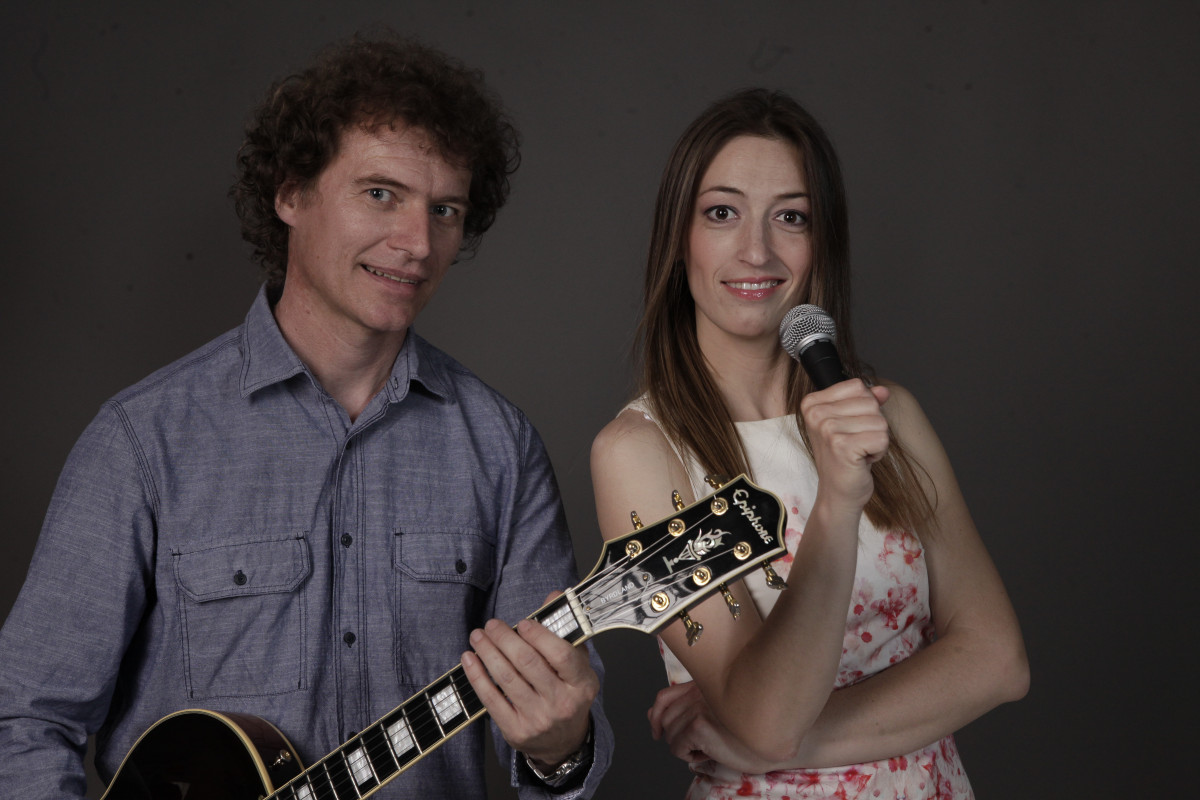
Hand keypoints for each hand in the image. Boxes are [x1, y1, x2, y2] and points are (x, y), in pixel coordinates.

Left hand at [460, 592, 597, 765]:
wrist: (563, 741)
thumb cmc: (568, 693)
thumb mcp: (577, 664)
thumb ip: (564, 630)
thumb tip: (553, 596)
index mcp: (581, 684)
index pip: (561, 655)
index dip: (540, 636)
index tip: (523, 622)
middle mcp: (561, 703)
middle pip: (528, 664)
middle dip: (506, 639)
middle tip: (492, 624)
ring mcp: (538, 719)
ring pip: (507, 679)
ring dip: (488, 652)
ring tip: (478, 636)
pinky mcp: (516, 730)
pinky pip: (491, 699)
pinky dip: (477, 676)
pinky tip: (470, 659)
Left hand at [648, 681, 778, 773]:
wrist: (775, 739)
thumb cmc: (752, 727)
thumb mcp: (715, 713)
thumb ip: (684, 708)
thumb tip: (652, 715)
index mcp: (702, 684)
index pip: (664, 696)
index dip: (657, 716)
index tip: (659, 730)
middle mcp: (698, 691)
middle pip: (664, 718)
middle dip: (676, 736)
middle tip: (698, 743)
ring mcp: (698, 707)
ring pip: (669, 735)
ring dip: (684, 746)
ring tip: (707, 746)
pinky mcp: (699, 725)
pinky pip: (677, 747)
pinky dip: (689, 755)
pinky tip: (709, 752)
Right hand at [801, 379, 890, 512]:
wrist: (838, 493)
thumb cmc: (844, 458)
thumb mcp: (852, 423)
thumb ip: (866, 402)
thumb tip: (883, 390)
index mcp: (812, 403)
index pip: (857, 386)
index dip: (864, 408)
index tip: (850, 428)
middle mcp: (816, 414)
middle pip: (870, 402)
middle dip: (872, 425)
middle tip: (856, 443)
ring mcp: (827, 429)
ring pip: (879, 421)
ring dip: (876, 440)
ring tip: (858, 452)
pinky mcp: (842, 446)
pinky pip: (882, 438)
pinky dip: (879, 452)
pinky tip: (862, 461)